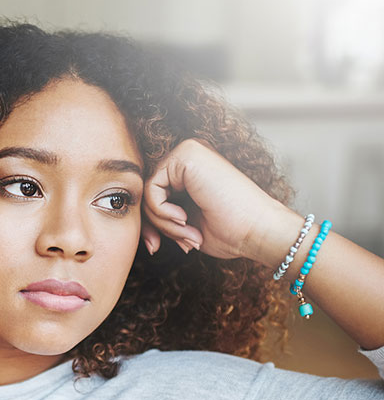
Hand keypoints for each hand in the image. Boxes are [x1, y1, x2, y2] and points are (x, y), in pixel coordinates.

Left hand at [140, 139, 289, 261]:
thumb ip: (162, 219)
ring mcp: (188, 152)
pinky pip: (151, 188)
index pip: (152, 195)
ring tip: (188, 234)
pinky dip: (161, 211)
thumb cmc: (231, 232)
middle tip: (174, 244)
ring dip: (162, 222)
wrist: (258, 231)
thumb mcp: (185, 227)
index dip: (149, 224)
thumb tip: (140, 231)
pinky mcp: (186, 155)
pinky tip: (184, 219)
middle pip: (146, 192)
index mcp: (190, 171)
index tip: (155, 247)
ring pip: (147, 191)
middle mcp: (188, 157)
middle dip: (153, 225)